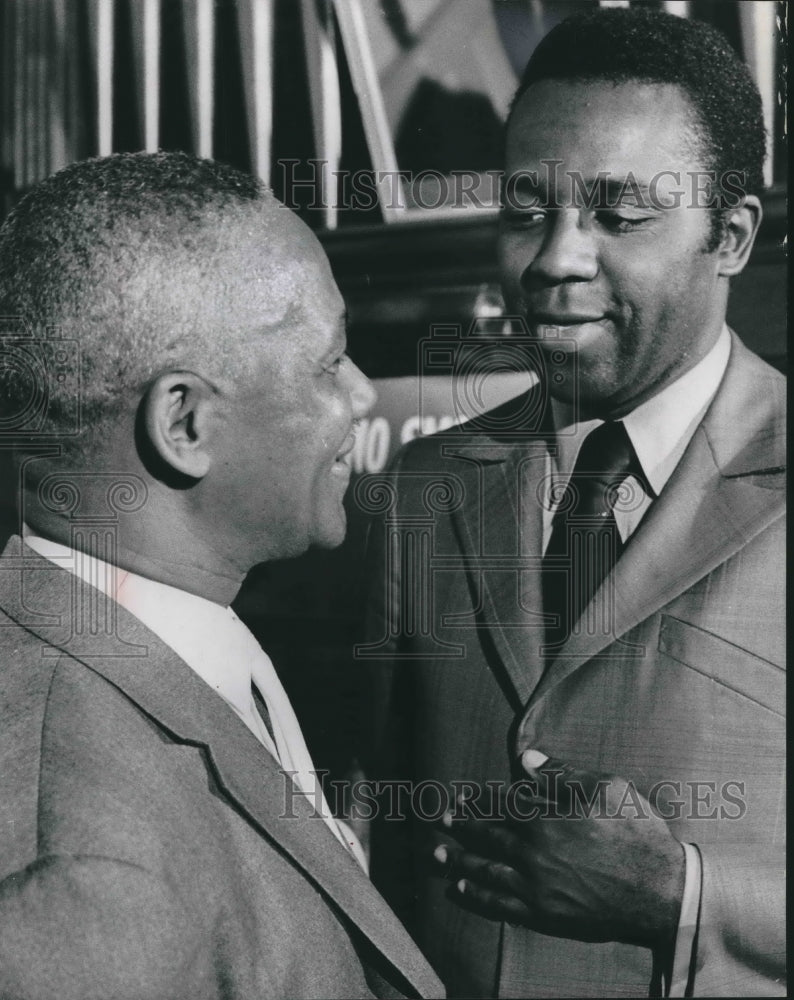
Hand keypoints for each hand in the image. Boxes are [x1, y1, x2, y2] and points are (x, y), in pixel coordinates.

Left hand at [433, 750, 685, 948]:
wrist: (662, 891)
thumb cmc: (637, 832)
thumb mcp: (607, 789)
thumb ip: (563, 775)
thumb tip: (526, 760)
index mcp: (546, 817)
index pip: (500, 802)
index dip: (477, 797)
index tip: (459, 794)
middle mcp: (534, 851)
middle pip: (487, 835)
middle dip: (462, 826)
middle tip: (442, 820)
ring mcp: (536, 885)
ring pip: (486, 870)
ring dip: (458, 860)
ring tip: (437, 854)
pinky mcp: (544, 913)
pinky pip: (501, 904)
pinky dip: (477, 895)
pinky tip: (461, 889)